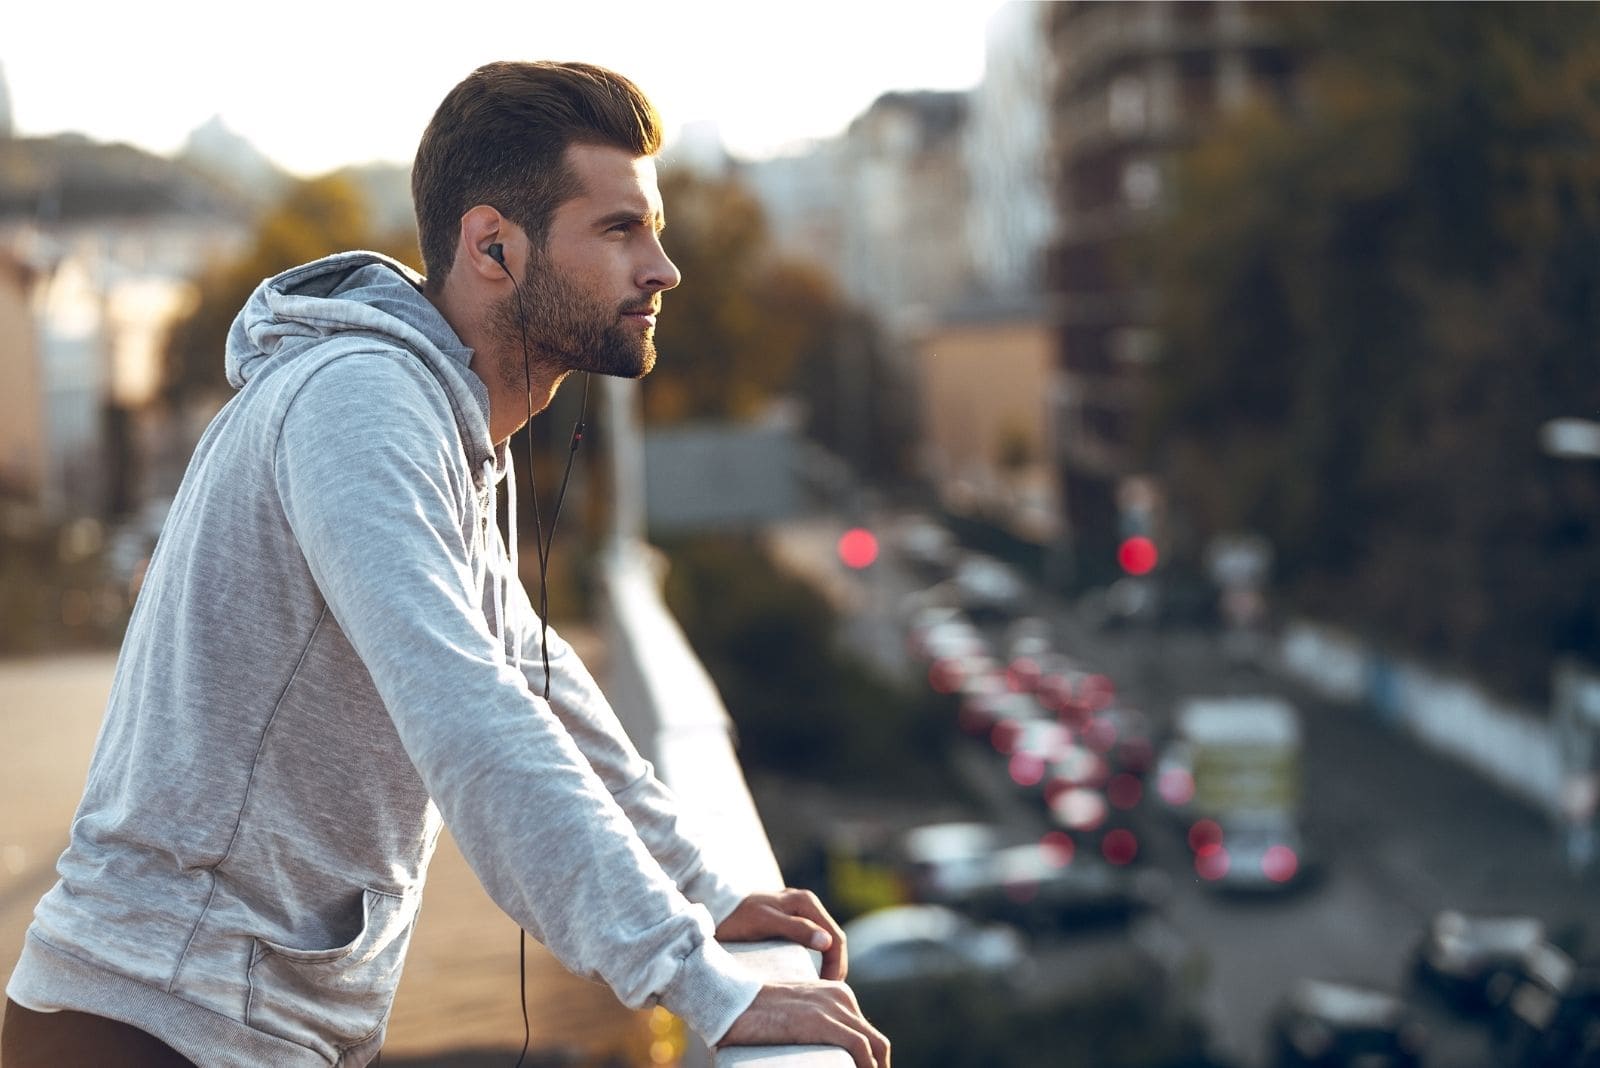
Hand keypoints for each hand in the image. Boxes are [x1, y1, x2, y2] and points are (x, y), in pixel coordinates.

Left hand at [716, 888, 847, 979]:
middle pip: (833, 940)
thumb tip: (826, 942)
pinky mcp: (790, 924)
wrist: (714, 910)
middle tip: (827, 993)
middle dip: (834, 967)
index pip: (835, 937)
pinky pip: (811, 943)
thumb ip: (796, 929)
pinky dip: (816, 960)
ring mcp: (798, 914)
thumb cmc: (737, 917)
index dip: (836, 965)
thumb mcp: (765, 922)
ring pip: (824, 943)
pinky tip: (809, 976)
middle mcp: (806, 905)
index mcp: (805, 902)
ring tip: (820, 988)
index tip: (828, 988)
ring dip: (827, 964)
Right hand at [718, 980, 889, 1067]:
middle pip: (877, 1043)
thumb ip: (812, 1025)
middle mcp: (842, 997)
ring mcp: (834, 1008)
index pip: (867, 1034)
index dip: (871, 1063)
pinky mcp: (824, 1021)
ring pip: (875, 1048)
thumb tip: (818, 1051)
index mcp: (838, 993)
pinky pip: (862, 1049)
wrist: (733, 1001)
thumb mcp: (796, 1015)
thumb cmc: (755, 1015)